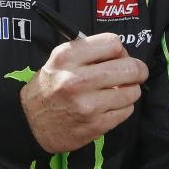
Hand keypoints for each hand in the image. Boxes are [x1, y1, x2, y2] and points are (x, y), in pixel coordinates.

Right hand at [19, 33, 146, 152]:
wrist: (30, 123)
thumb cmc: (48, 88)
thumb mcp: (58, 60)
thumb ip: (87, 52)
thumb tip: (122, 54)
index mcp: (67, 58)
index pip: (113, 43)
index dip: (121, 50)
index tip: (119, 57)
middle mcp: (76, 80)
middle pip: (129, 67)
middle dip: (138, 70)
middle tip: (136, 73)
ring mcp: (87, 105)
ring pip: (132, 91)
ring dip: (130, 91)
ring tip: (118, 91)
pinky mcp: (95, 125)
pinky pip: (126, 111)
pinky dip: (123, 107)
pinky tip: (110, 106)